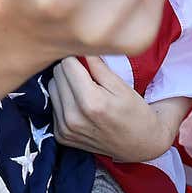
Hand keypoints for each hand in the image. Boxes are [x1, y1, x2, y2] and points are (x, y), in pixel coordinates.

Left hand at [48, 58, 180, 162]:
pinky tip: (80, 106)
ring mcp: (65, 129)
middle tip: (87, 75)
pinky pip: (53, 106)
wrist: (139, 145)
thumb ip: (98, 66)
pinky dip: (64, 101)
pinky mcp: (61, 136)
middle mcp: (74, 117)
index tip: (87, 60)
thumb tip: (81, 47)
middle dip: (70, 70)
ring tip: (84, 90)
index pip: (67, 64)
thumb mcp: (122, 86)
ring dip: (64, 85)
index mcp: (91, 102)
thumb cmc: (135, 112)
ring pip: (51, 89)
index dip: (77, 58)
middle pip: (57, 75)